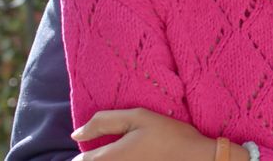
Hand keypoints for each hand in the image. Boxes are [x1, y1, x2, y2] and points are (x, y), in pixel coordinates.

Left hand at [70, 107, 234, 160]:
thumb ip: (103, 122)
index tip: (104, 141)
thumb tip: (76, 134)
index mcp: (107, 158)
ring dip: (111, 160)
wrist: (197, 159)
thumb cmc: (168, 135)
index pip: (80, 160)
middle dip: (98, 158)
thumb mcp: (138, 117)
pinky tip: (140, 159)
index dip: (88, 149)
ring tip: (131, 154)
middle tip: (120, 148)